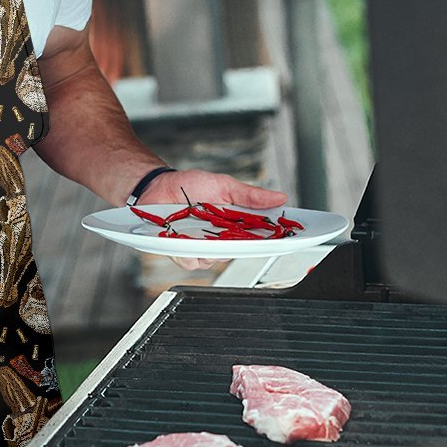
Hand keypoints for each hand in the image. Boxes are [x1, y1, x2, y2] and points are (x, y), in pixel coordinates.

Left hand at [138, 169, 287, 271]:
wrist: (158, 186)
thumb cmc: (190, 186)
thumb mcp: (224, 185)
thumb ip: (250, 195)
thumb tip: (280, 197)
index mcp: (234, 225)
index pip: (260, 237)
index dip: (274, 240)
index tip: (288, 237)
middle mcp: (220, 239)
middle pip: (240, 252)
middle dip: (241, 245)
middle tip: (237, 231)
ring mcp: (201, 247)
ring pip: (215, 260)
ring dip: (211, 247)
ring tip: (203, 229)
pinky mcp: (182, 252)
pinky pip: (191, 261)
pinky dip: (189, 251)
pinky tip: (184, 238)